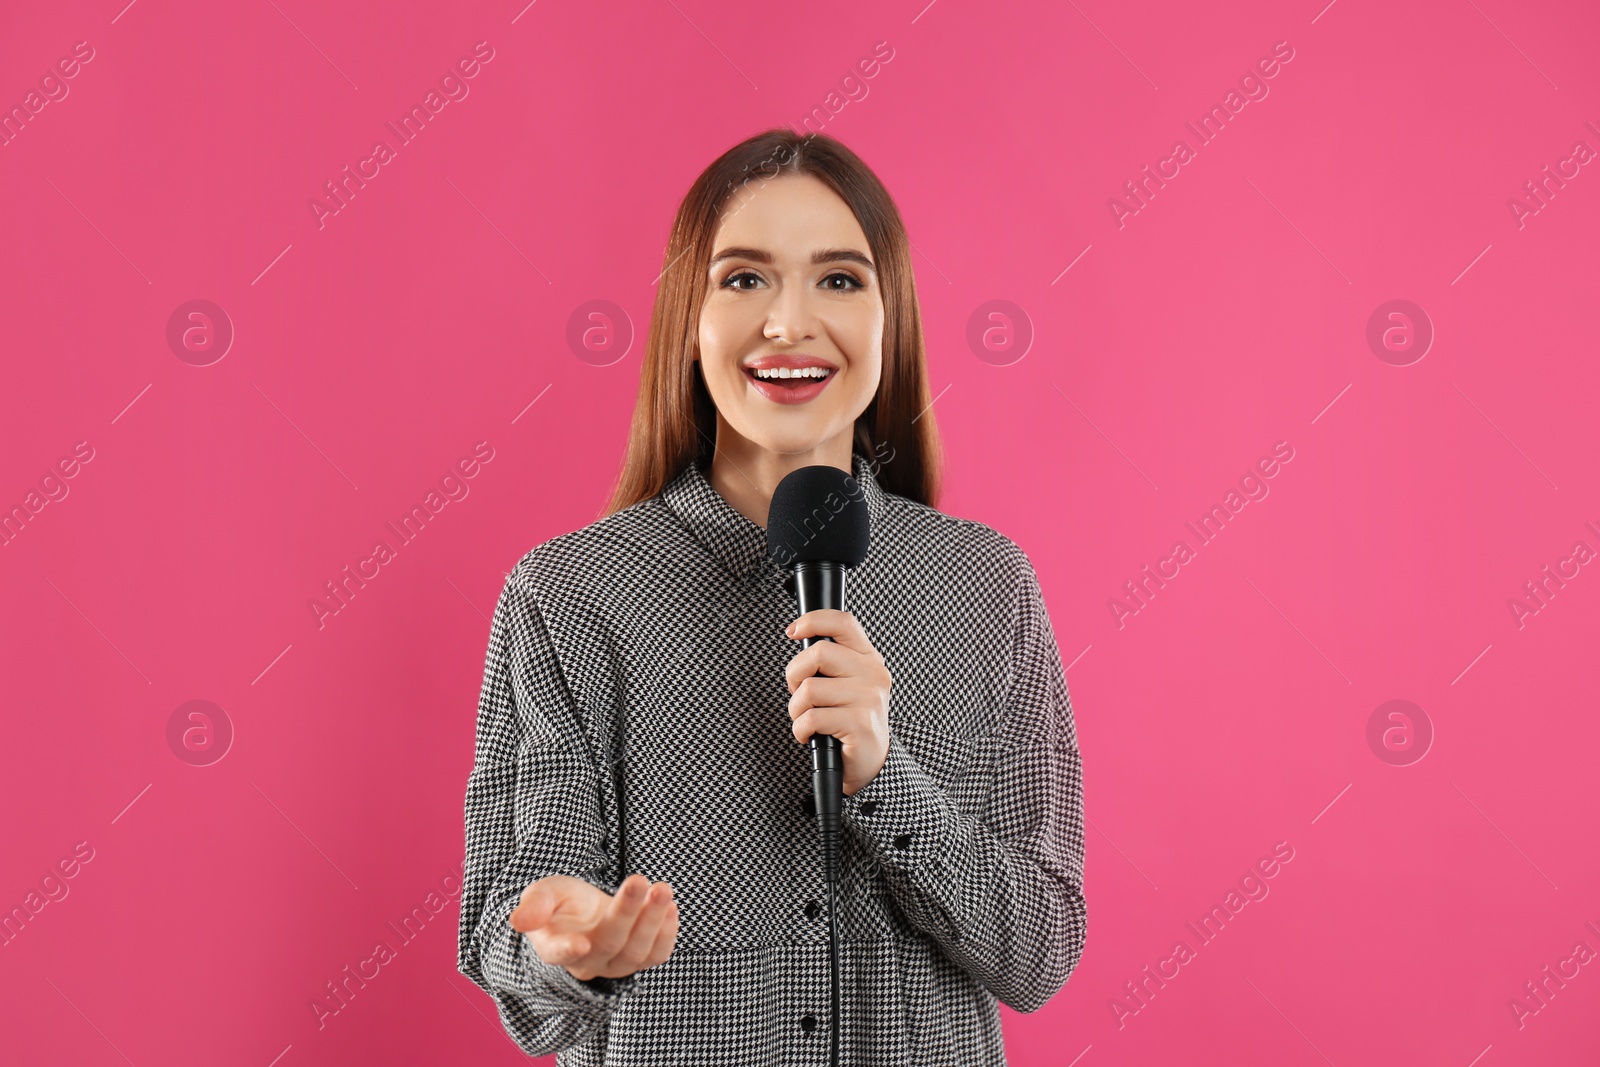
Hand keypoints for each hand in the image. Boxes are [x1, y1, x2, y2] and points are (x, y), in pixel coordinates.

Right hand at [508, 873, 678, 981]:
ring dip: (653, 920)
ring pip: (637, 951)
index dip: (568, 950)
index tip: (580, 943)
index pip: (560, 953)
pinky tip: (671, 908)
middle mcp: (587, 961)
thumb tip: (519, 920)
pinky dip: (667, 934)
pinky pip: (656, 955)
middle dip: (627, 911)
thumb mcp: (544, 893)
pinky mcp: (638, 959)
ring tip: (663, 889)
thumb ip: (535, 903)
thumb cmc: (561, 903)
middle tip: (640, 879)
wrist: (584, 913)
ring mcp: (614, 964)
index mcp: (555, 946)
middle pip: (610, 942)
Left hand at [785, 609, 892, 795]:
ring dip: (796, 709)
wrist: (872, 763)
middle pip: (817, 653)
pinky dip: (800, 730)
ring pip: (809, 689)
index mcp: (868, 658)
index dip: (812, 620)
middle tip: (798, 692)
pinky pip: (811, 719)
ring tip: (806, 719)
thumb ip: (831, 661)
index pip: (842, 622)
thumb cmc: (851, 721)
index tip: (792, 631)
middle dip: (794, 675)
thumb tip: (799, 637)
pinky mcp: (860, 724)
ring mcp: (869, 699)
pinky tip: (809, 735)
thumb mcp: (847, 683)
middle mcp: (873, 674)